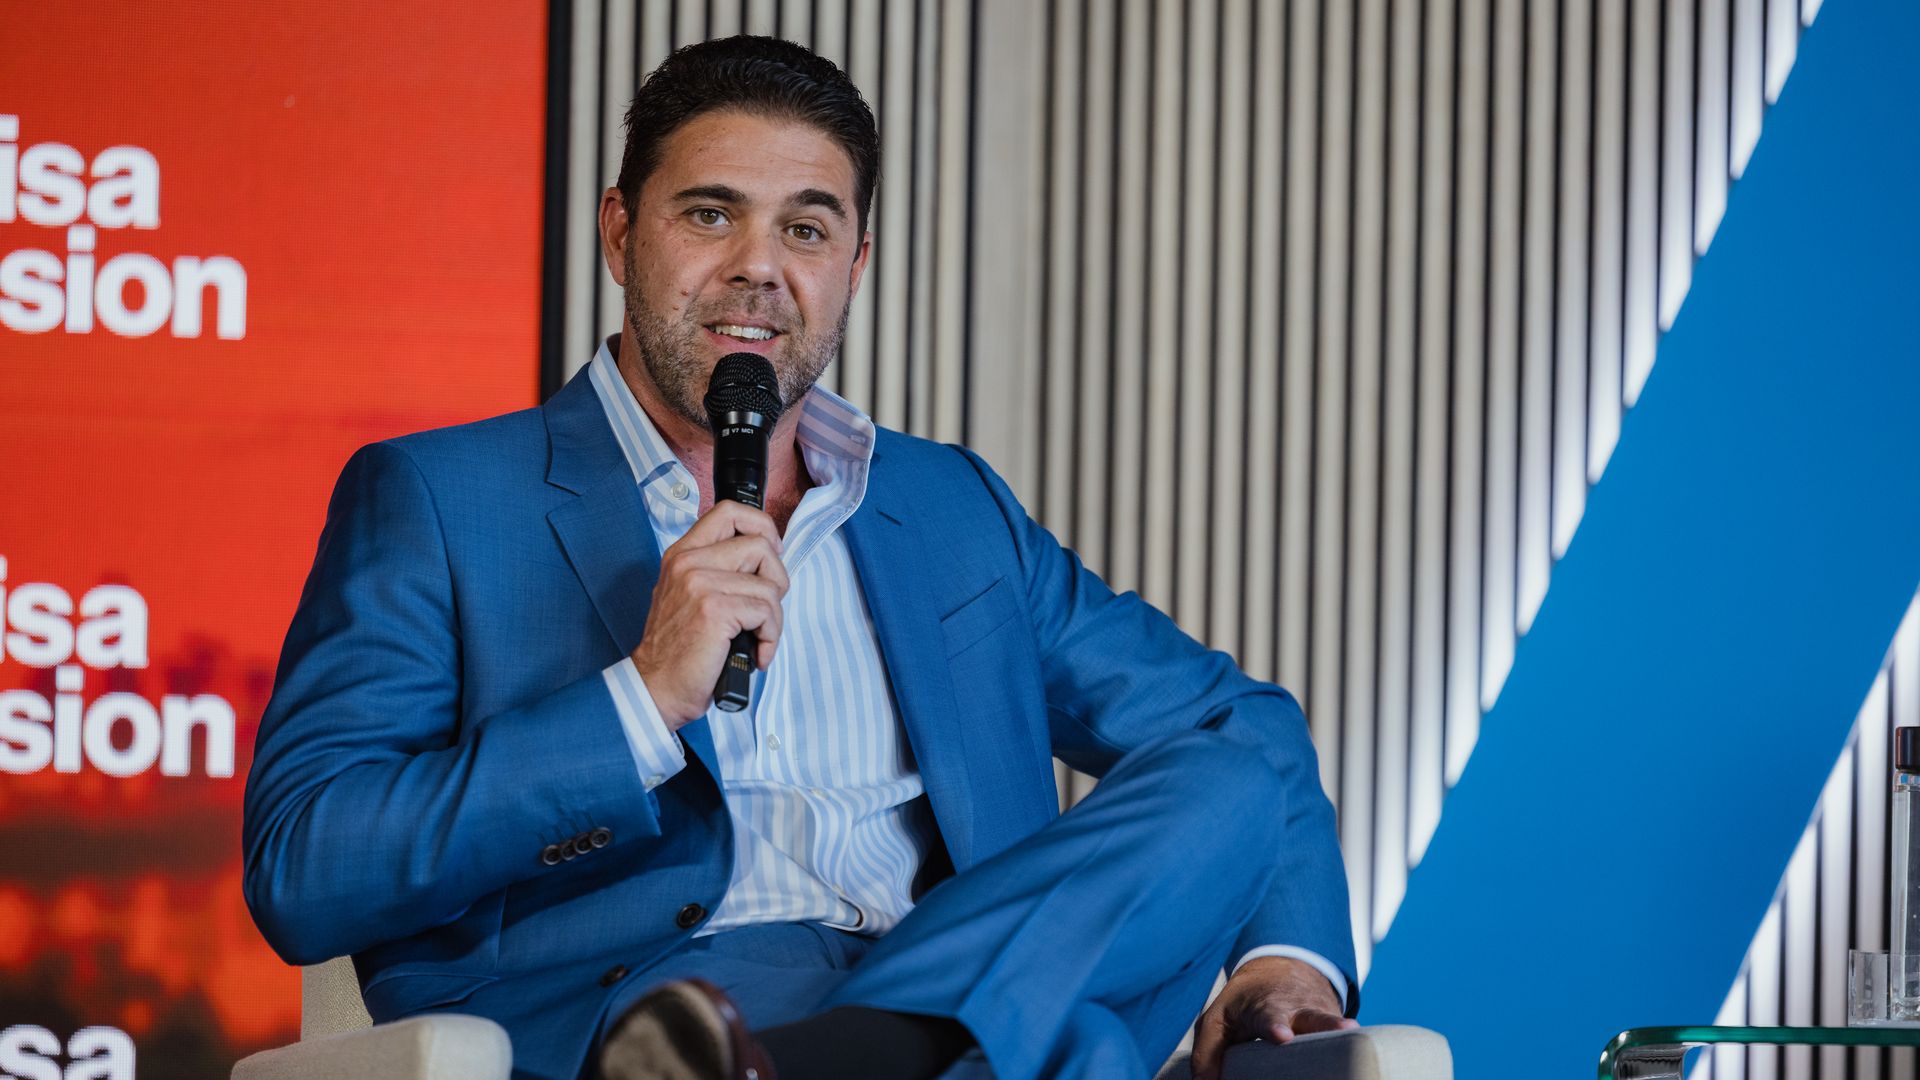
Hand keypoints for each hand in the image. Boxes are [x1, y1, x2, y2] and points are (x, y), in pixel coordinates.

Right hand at [630, 501, 788, 728]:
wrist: (656, 687)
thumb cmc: (679, 650)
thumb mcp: (688, 595)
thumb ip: (718, 570)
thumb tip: (767, 558)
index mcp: (683, 554)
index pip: (729, 511)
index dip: (762, 527)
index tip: (770, 553)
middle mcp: (689, 562)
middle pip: (761, 545)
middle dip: (777, 580)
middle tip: (764, 609)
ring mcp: (700, 584)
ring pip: (770, 584)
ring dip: (774, 619)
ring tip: (757, 638)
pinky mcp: (714, 610)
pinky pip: (766, 612)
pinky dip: (769, 638)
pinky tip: (756, 653)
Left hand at [1189, 956, 1356, 1079]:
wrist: (1281, 972)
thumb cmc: (1244, 1005)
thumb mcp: (1216, 1020)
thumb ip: (1207, 1053)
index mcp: (1265, 1008)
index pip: (1269, 1016)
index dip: (1275, 1026)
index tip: (1282, 1035)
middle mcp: (1298, 1011)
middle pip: (1315, 1017)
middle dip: (1327, 1023)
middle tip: (1344, 1027)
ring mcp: (1322, 1018)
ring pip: (1337, 1026)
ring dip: (1346, 1029)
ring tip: (1359, 1031)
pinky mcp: (1337, 1029)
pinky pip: (1344, 1039)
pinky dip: (1351, 1046)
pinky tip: (1360, 1058)